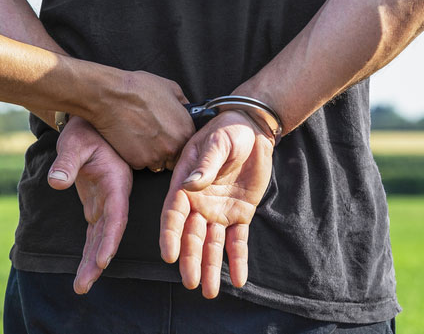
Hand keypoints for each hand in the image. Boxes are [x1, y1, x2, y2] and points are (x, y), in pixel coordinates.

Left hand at [47, 116, 132, 293]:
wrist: (91, 121)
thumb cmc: (85, 129)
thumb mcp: (75, 141)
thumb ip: (67, 161)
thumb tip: (55, 182)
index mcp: (115, 181)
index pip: (115, 216)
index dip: (109, 239)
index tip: (101, 261)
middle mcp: (114, 196)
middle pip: (109, 233)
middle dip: (97, 261)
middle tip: (83, 286)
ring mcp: (106, 201)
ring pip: (100, 237)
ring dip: (91, 262)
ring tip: (80, 287)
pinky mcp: (96, 203)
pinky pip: (94, 232)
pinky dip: (88, 250)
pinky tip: (83, 269)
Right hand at [88, 70, 194, 171]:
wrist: (111, 96)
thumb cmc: (139, 89)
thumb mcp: (171, 88)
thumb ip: (183, 104)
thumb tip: (186, 109)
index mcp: (185, 130)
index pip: (188, 144)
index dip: (178, 139)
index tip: (169, 134)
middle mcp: (173, 147)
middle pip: (174, 157)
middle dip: (166, 149)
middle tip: (153, 134)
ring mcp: (155, 157)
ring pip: (157, 163)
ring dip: (151, 154)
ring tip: (140, 135)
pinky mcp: (137, 162)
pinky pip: (140, 164)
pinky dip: (136, 155)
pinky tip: (130, 139)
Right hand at [159, 111, 273, 298]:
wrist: (254, 130)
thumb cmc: (229, 130)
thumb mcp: (218, 142)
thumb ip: (206, 163)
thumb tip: (191, 183)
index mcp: (185, 185)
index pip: (173, 214)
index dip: (170, 235)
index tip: (168, 256)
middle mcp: (198, 203)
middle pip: (191, 236)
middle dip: (190, 260)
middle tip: (190, 282)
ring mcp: (218, 211)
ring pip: (212, 245)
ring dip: (211, 267)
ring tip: (210, 292)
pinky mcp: (240, 214)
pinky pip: (238, 241)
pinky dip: (238, 260)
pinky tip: (239, 279)